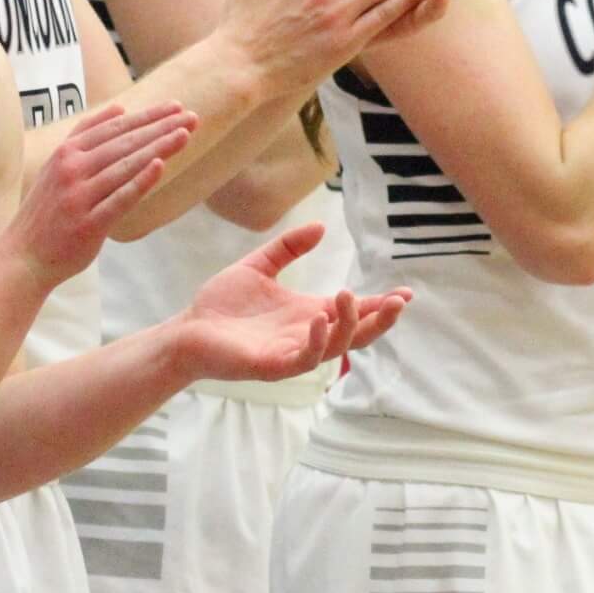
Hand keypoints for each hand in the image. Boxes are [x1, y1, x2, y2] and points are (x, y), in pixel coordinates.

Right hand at [5, 100, 196, 286]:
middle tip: (191, 116)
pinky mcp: (88, 223)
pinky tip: (161, 166)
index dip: (146, 116)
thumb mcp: (57, 165)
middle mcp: (71, 169)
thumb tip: (119, 108)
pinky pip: (119, 199)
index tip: (175, 107)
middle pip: (123, 142)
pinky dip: (140, 181)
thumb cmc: (47, 211)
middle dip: (160, 127)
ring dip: (159, 147)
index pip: (113, 127)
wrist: (23, 257)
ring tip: (185, 134)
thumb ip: (85, 136)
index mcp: (66, 152)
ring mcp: (79, 196)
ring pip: (125, 165)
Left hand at [167, 222, 411, 382]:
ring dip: (348, 325)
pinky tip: (319, 319)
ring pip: (335, 347)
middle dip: (380, 321)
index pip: (353, 312)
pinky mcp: (271, 365)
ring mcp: (291, 353)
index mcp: (308, 314)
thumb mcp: (258, 266)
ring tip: (349, 295)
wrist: (187, 329)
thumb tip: (321, 227)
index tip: (406, 293)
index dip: (380, 305)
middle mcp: (306, 336)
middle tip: (397, 301)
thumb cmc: (221, 304)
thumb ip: (288, 248)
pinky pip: (302, 359)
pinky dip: (315, 342)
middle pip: (356, 335)